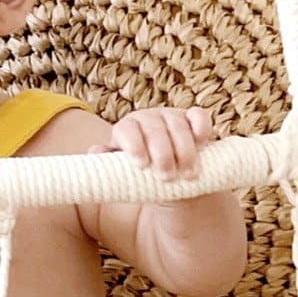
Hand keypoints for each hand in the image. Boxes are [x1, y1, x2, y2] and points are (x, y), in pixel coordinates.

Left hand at [92, 105, 214, 181]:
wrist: (173, 180)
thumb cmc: (143, 177)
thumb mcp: (123, 174)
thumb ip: (106, 165)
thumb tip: (94, 153)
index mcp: (127, 129)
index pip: (126, 129)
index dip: (134, 145)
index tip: (142, 165)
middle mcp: (149, 119)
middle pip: (154, 128)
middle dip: (162, 153)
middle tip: (166, 177)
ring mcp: (173, 118)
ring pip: (178, 125)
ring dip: (184, 150)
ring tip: (188, 175)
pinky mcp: (194, 121)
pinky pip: (199, 117)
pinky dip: (201, 127)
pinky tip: (202, 143)